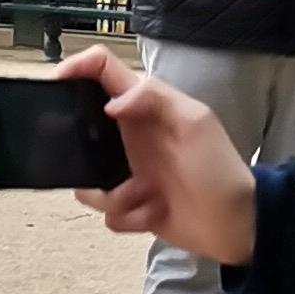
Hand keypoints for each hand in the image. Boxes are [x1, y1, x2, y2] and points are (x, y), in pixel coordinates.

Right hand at [56, 46, 260, 265]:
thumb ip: (153, 100)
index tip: (55, 85)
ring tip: (146, 195)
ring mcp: (130, 173)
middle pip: (82, 130)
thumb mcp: (195, 122)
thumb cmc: (220, 170)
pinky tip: (155, 214)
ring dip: (112, 194)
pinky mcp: (133, 207)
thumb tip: (109, 104)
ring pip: (89, 180)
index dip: (76, 68)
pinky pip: (108, 212)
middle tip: (95, 163)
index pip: (103, 71)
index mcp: (146, 108)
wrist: (239, 225)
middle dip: (82, 150)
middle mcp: (132, 137)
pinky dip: (128, 217)